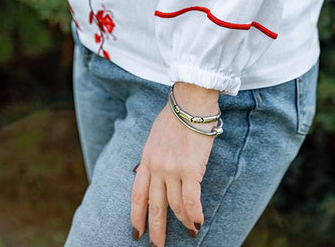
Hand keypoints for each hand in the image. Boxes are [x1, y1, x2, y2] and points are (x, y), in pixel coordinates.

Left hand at [131, 83, 219, 245]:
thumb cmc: (176, 113)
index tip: (136, 232)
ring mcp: (172, 169)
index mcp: (146, 159)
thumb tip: (156, 167)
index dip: (136, 216)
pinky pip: (191, 200)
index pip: (137, 194)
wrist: (190, 101)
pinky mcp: (190, 169)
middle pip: (154, 206)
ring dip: (182, 222)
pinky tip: (198, 223)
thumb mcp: (156, 135)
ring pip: (175, 206)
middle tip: (156, 246)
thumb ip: (155, 153)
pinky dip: (194, 215)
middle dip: (155, 230)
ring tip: (189, 232)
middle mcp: (156, 167)